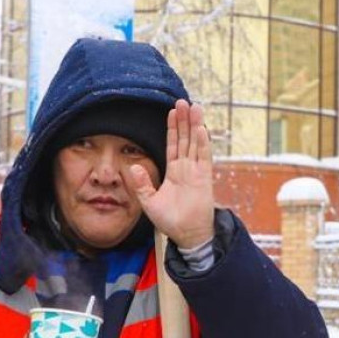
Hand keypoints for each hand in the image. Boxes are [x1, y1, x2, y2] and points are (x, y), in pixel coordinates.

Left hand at [129, 99, 215, 249]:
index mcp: (174, 172)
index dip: (173, 129)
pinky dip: (202, 143)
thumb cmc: (170, 221)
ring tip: (194, 107)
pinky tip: (200, 129)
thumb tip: (134, 166)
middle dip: (184, 121)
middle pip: (185, 139)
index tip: (172, 112)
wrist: (187, 235)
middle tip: (183, 102)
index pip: (173, 145)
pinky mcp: (204, 178)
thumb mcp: (149, 202)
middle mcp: (186, 169)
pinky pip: (203, 157)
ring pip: (195, 143)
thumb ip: (141, 184)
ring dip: (194, 126)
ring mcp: (197, 172)